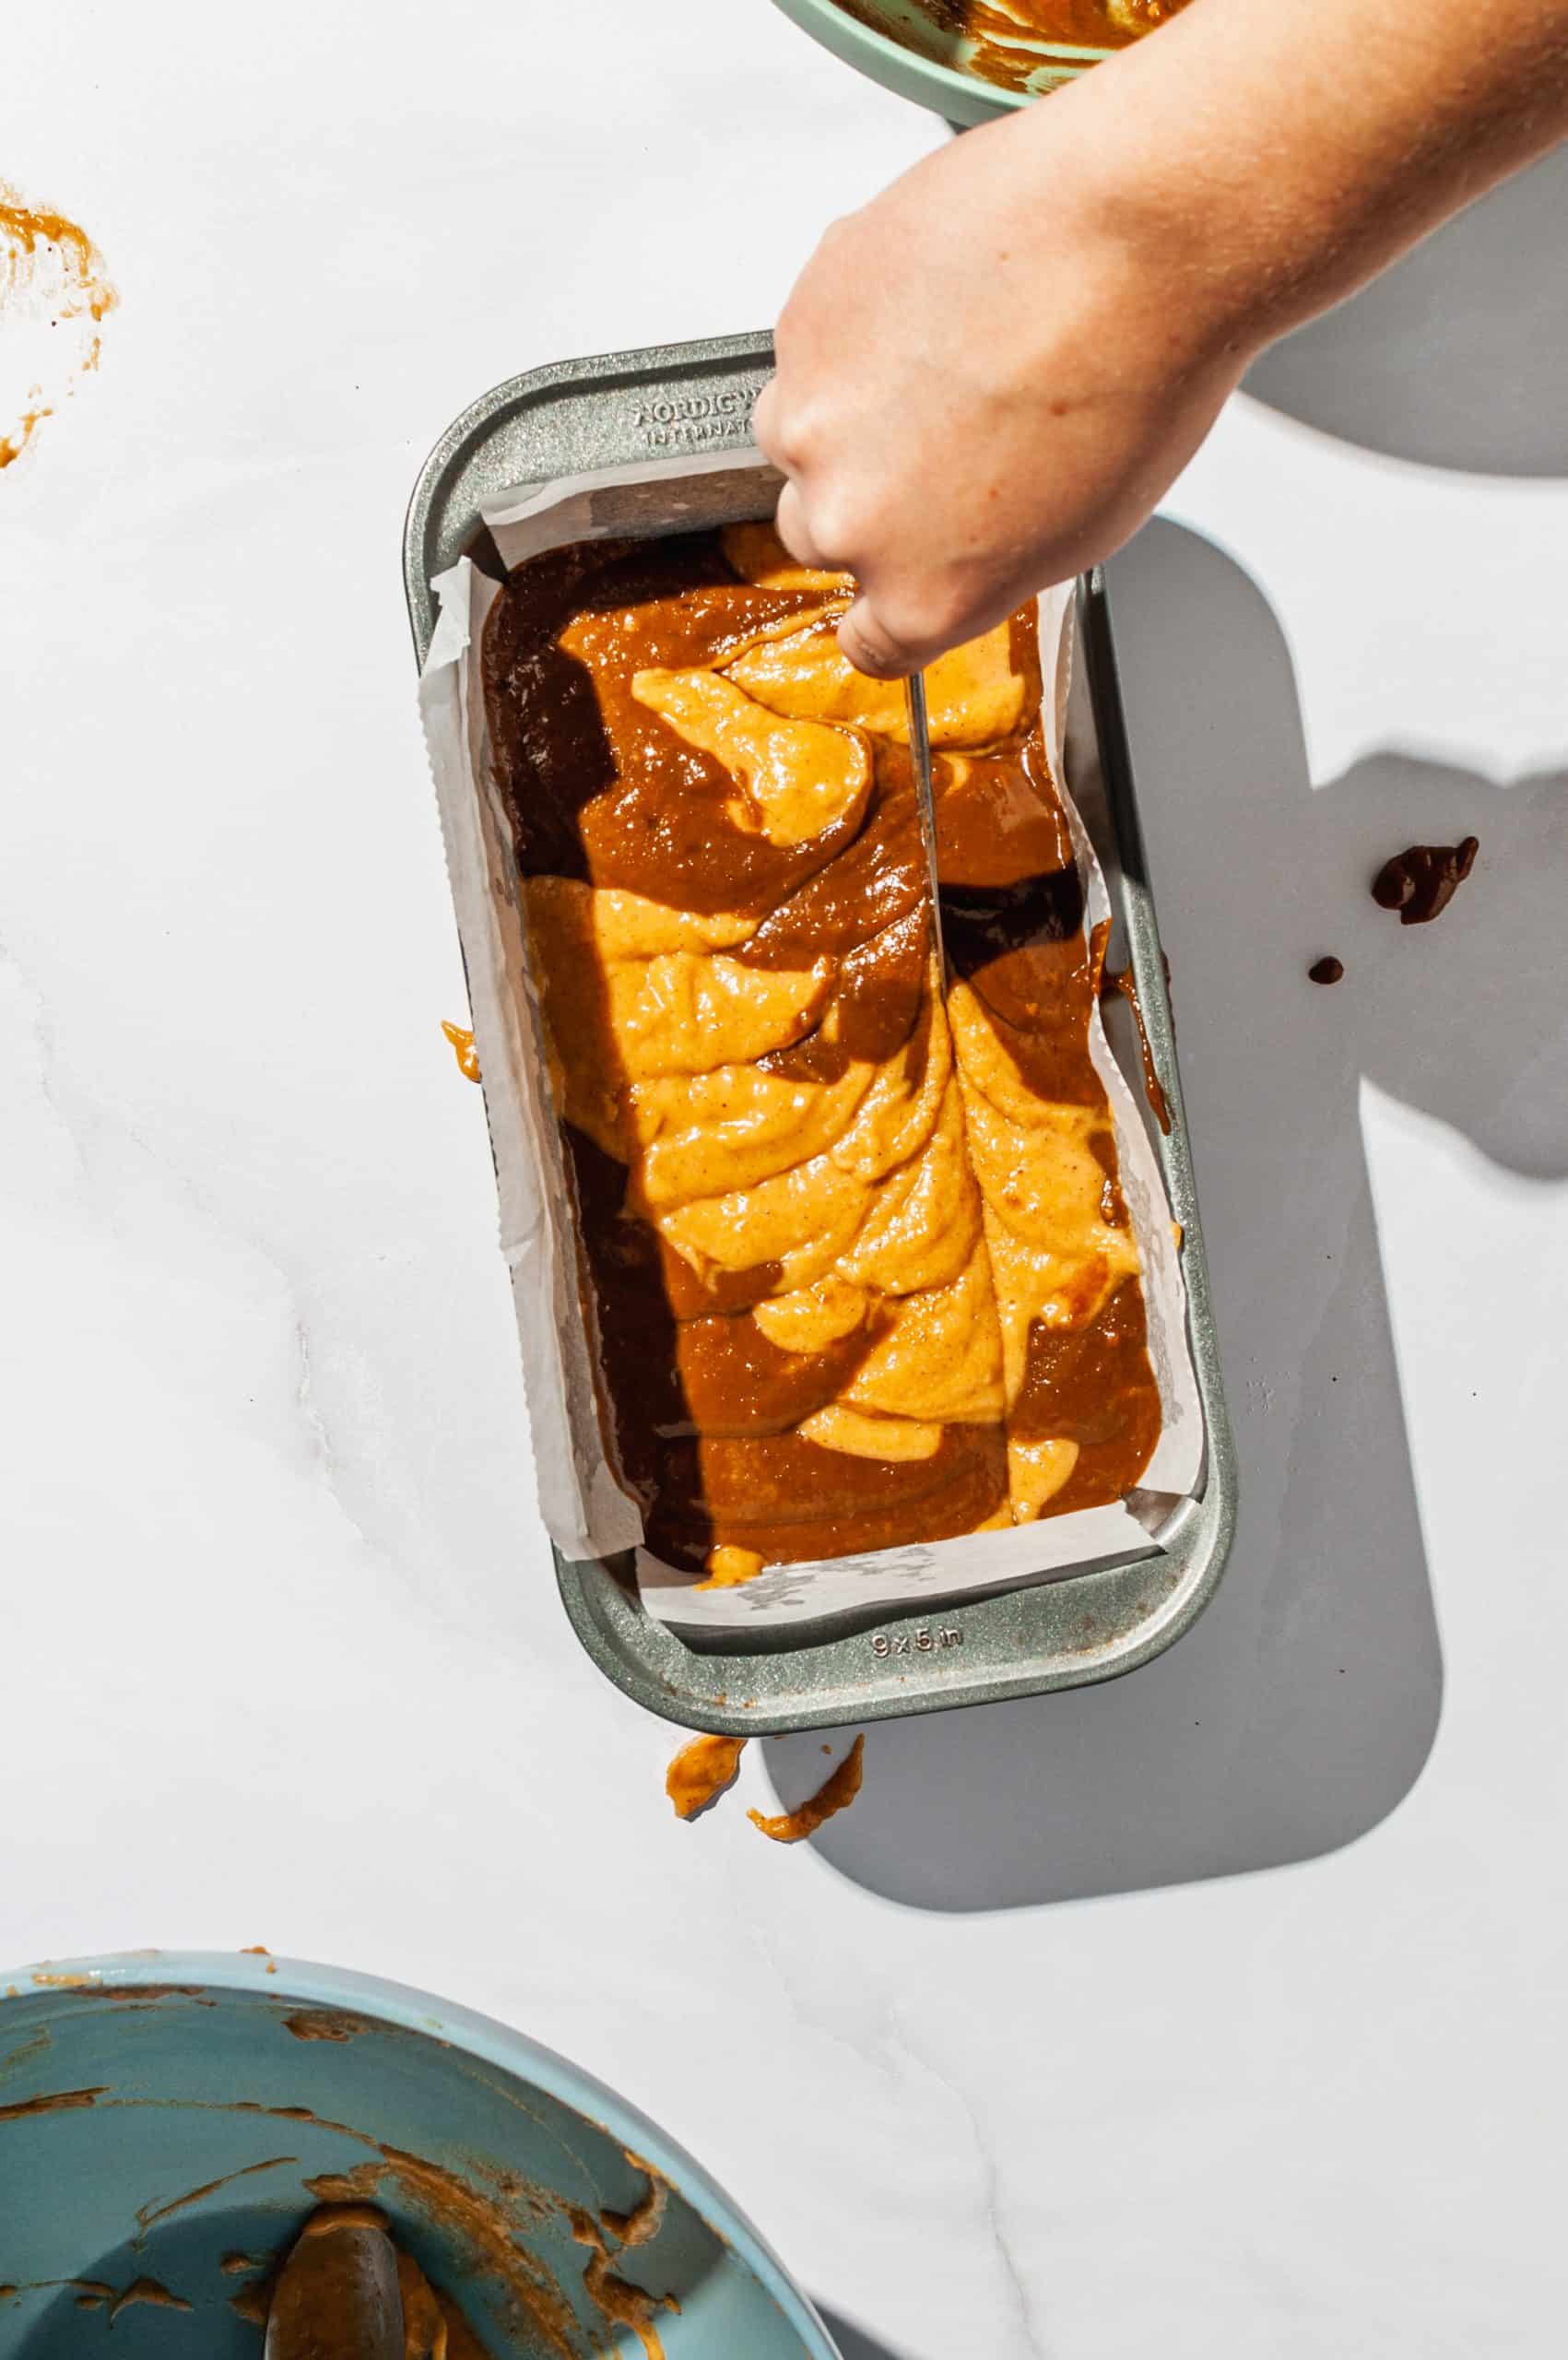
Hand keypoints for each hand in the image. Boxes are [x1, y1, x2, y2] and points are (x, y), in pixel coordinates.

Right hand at [752, 95, 1253, 677]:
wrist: (1134, 229)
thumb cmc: (1138, 367)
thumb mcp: (1084, 525)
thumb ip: (987, 559)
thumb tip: (962, 546)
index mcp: (925, 595)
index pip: (868, 640)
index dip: (889, 594)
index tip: (904, 565)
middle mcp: (853, 522)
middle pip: (818, 532)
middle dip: (868, 489)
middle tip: (940, 433)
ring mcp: (814, 422)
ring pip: (799, 432)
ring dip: (849, 405)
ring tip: (941, 355)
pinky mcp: (801, 323)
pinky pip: (809, 341)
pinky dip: (857, 323)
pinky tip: (935, 298)